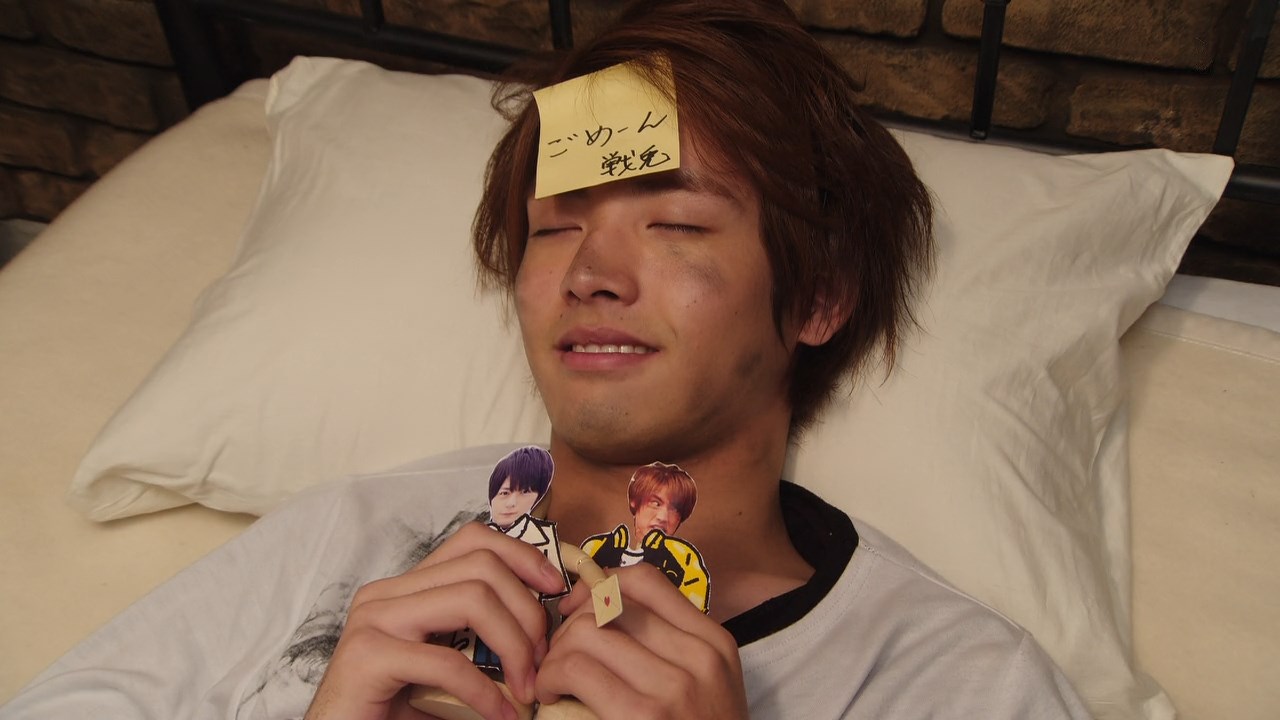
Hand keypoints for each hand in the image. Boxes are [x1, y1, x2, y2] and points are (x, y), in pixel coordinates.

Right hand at [304, 522, 567, 719]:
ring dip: (514, 647)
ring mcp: (373, 620)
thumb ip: (480, 640)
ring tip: (527, 688)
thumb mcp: (445, 666)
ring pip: (471, 599)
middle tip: (543, 659)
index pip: (473, 540)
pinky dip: (486, 693)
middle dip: (528, 611)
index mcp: (406, 589)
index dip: (523, 557)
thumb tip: (548, 632)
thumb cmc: (395, 713)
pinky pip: (447, 661)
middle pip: (482, 566)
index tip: (557, 591)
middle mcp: (386, 594)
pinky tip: (502, 715)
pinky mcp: (367, 657)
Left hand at [535, 563, 748, 719]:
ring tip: (552, 683)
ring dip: (554, 656)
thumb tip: (597, 609)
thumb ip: (669, 648)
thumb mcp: (705, 686)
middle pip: (608, 606)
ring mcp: (673, 688)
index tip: (576, 611)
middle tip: (558, 661)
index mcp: (714, 643)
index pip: (645, 580)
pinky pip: (576, 670)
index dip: (597, 586)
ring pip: (585, 633)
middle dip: (569, 628)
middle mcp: (698, 657)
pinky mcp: (642, 716)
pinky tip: (551, 699)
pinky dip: (550, 680)